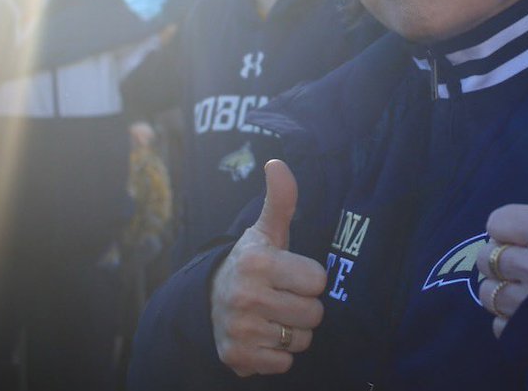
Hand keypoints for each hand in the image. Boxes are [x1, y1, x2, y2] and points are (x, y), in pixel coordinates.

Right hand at [210, 160, 326, 375]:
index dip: (309, 278)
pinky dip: (278, 354)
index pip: (318, 280)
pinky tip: (263, 336)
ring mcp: (239, 329)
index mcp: (257, 262)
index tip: (290, 274)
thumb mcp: (267, 231)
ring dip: (292, 331)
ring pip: (301, 340)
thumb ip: (281, 200)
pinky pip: (285, 364)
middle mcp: (245, 296)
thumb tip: (278, 164)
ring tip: (273, 316)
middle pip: (314, 314)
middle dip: (304, 307)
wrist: (209, 301)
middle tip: (282, 297)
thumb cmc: (252, 263)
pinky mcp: (236, 358)